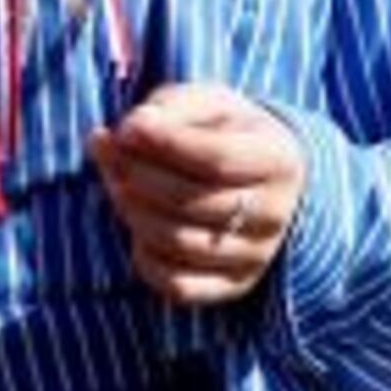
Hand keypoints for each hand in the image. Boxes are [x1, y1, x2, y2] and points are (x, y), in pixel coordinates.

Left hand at [87, 81, 305, 306]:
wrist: (261, 179)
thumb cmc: (226, 133)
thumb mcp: (208, 104)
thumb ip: (172, 108)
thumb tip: (131, 129)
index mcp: (279, 160)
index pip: (216, 159)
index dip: (164, 144)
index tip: (126, 128)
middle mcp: (275, 213)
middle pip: (191, 201)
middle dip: (137, 175)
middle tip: (111, 154)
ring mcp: (258, 255)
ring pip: (179, 243)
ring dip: (133, 212)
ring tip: (117, 184)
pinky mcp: (235, 286)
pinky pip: (179, 286)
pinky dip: (146, 258)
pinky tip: (139, 229)